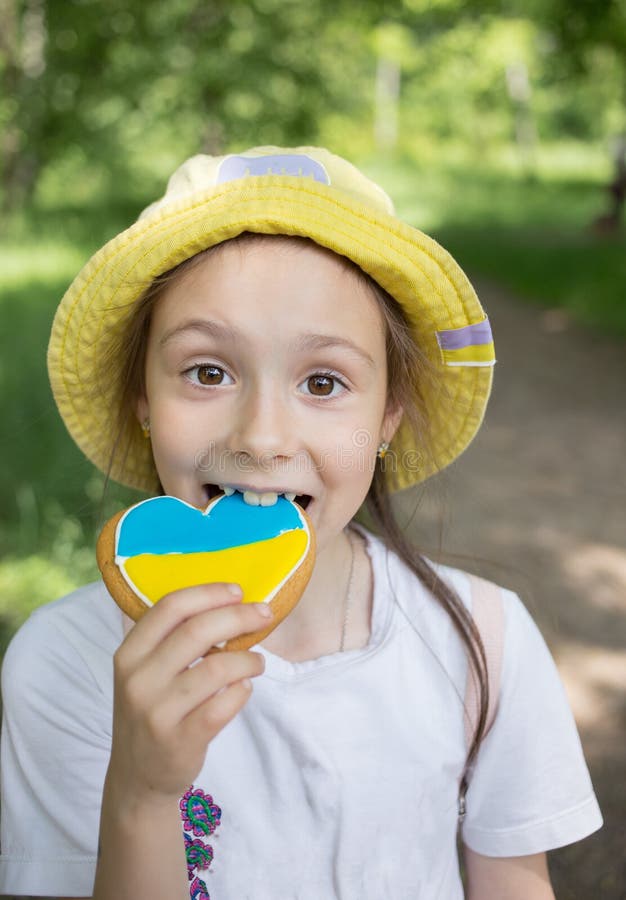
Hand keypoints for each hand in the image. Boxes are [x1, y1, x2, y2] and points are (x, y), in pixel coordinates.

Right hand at [107, 583, 268, 802]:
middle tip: (263, 614)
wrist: (137, 777)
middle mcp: (138, 680)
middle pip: (198, 631)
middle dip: (239, 616)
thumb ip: (173, 639)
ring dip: (248, 659)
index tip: (237, 591)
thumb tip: (229, 603)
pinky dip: (242, 691)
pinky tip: (244, 687)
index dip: (209, 593)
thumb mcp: (145, 671)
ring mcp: (158, 712)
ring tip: (257, 661)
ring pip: (217, 668)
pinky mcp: (180, 740)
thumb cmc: (152, 710)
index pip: (170, 607)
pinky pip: (224, 705)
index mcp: (129, 654)